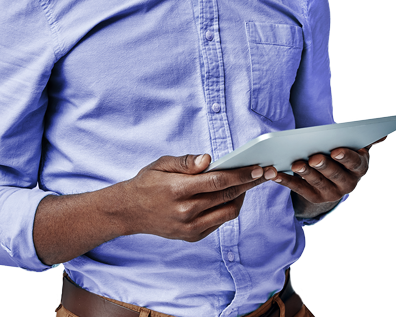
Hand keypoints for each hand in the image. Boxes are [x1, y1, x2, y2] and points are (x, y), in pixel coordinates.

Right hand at [115, 153, 267, 241]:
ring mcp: (189, 227)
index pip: (218, 182)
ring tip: (247, 183)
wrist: (129, 211)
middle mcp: (185, 212)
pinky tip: (231, 195)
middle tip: (266, 172)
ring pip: (228, 212)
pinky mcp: (192, 237)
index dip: (241, 174)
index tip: (258, 168)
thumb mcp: (162, 164)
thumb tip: (209, 159)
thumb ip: (187, 161)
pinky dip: (229, 208)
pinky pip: (219, 222)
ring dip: (241, 197)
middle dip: (249, 183)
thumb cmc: (148, 183)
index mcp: (178, 190)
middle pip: (227, 196)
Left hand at [264, 137, 386, 217]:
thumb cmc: (344, 157)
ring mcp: (330, 193)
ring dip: (305, 173)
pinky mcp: (313, 198)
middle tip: (313, 157)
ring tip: (295, 164)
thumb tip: (383, 132)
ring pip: (316, 183)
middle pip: (335, 174)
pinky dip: (286, 181)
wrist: (333, 180)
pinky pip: (298, 189)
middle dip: (324, 166)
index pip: (355, 163)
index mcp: (359, 168)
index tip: (336, 150)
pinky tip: (275, 172)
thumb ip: (367, 139)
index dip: (346, 157)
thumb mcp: (357, 148)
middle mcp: (347, 184)